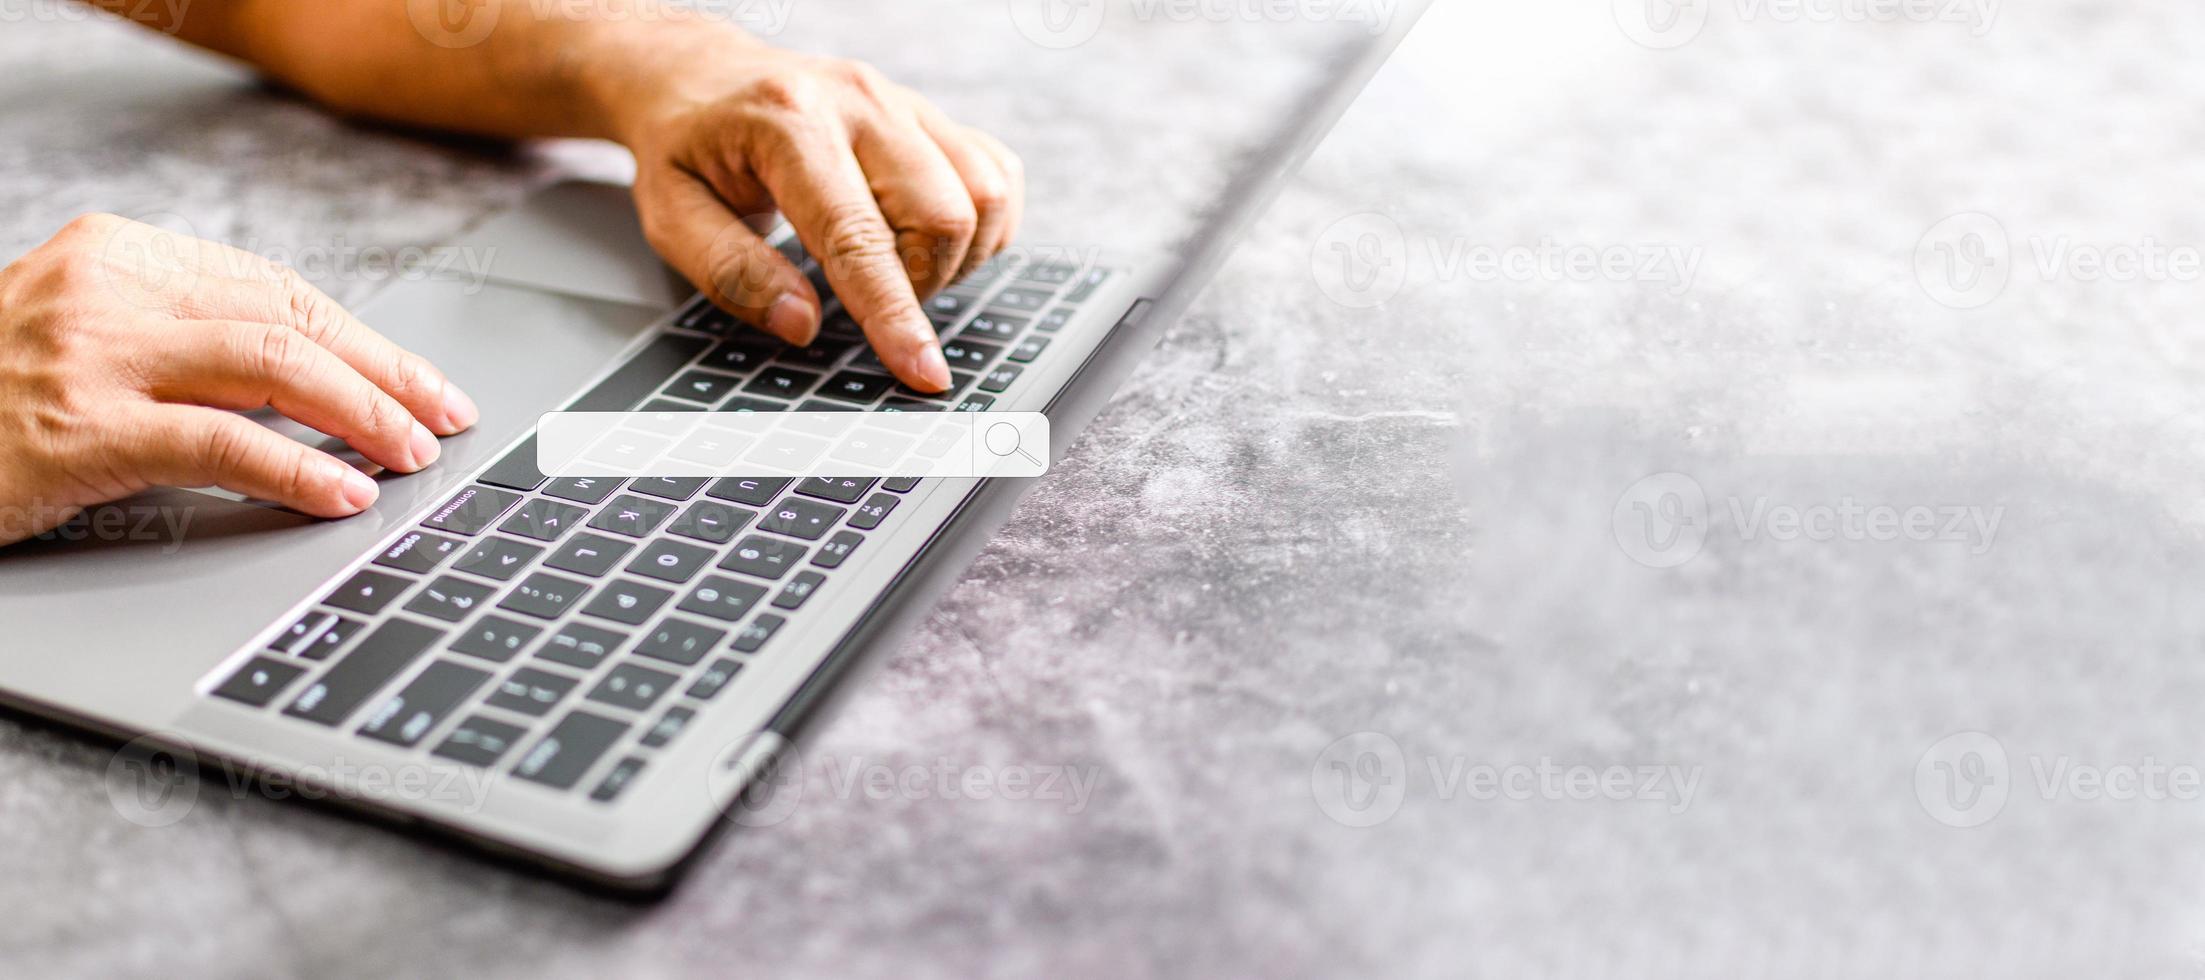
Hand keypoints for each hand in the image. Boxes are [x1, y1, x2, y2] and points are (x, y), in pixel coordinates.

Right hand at [0, 214, 478, 544]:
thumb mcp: (88, 340)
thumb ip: (184, 343)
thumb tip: (321, 384)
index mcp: (121, 254)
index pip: (278, 290)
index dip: (365, 340)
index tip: (424, 383)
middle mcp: (110, 288)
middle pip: (290, 322)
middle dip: (385, 375)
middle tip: (442, 419)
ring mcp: (93, 354)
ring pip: (273, 369)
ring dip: (361, 414)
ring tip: (411, 454)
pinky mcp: (80, 428)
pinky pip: (222, 443)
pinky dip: (298, 468)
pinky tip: (343, 492)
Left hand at [595, 31, 1025, 392]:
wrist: (700, 75)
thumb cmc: (685, 148)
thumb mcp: (672, 216)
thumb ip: (733, 273)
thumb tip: (803, 325)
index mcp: (788, 124)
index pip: (859, 236)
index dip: (894, 314)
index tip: (922, 372)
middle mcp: (859, 102)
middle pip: (945, 216)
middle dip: (921, 284)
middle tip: (864, 294)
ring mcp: (902, 102)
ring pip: (984, 197)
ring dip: (954, 257)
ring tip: (894, 264)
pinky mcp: (929, 112)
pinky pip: (997, 175)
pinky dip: (981, 225)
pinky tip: (927, 236)